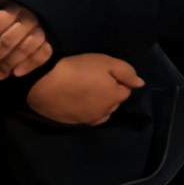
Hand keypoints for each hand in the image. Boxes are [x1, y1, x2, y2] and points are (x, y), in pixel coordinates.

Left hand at [0, 0, 53, 79]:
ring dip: (9, 64)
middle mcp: (30, 18)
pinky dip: (30, 65)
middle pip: (8, 41)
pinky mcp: (54, 38)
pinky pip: (44, 53)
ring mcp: (43, 29)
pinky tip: (17, 73)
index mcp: (15, 7)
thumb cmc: (19, 3)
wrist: (51, 1)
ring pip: (24, 49)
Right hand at [24, 53, 142, 126]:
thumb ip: (126, 72)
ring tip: (87, 92)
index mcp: (115, 97)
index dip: (117, 81)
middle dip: (110, 93)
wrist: (43, 83)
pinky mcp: (75, 123)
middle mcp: (106, 112)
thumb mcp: (105, 62)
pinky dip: (89, 112)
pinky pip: (89, 118)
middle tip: (94, 81)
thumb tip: (140, 84)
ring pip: (103, 112)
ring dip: (100, 104)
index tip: (104, 74)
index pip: (125, 90)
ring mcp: (89, 119)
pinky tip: (80, 103)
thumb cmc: (77, 69)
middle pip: (114, 102)